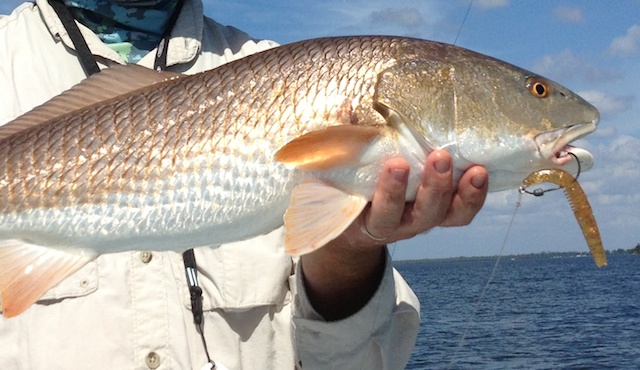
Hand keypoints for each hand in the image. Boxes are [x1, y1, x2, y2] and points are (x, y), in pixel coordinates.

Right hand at [300, 150, 488, 319]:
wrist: (350, 223)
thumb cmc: (336, 194)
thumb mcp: (326, 175)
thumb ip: (335, 146)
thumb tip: (348, 108)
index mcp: (366, 222)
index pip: (380, 213)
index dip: (390, 193)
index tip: (395, 164)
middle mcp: (397, 227)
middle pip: (420, 216)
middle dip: (432, 188)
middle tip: (438, 157)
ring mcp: (419, 222)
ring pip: (446, 217)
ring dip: (462, 194)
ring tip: (473, 168)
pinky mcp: (437, 215)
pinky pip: (460, 215)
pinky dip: (473, 197)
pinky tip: (481, 173)